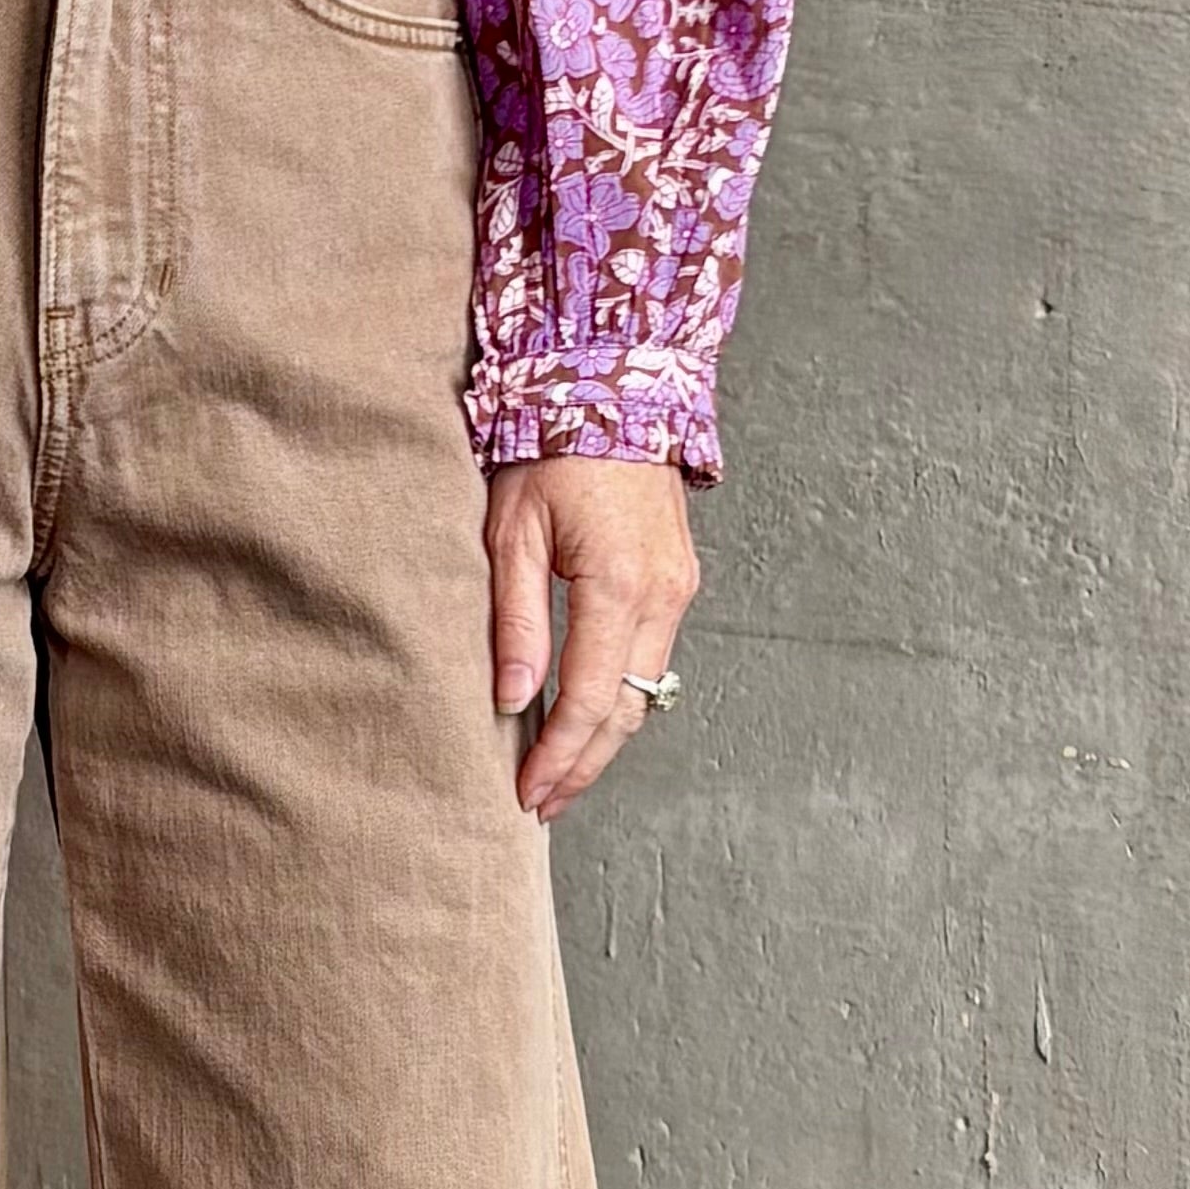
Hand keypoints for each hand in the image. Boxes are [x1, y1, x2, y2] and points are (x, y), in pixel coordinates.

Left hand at [485, 454, 695, 822]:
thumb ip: (515, 619)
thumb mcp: (511, 532)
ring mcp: (678, 587)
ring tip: (558, 770)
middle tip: (542, 801)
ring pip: (645, 690)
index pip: (589, 699)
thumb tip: (514, 698)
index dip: (558, 755)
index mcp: (617, 584)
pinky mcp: (678, 578)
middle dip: (584, 764)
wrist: (614, 386)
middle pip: (627, 710)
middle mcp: (661, 594)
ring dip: (603, 736)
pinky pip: (651, 657)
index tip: (527, 792)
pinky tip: (585, 712)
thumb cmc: (550, 448)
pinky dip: (620, 694)